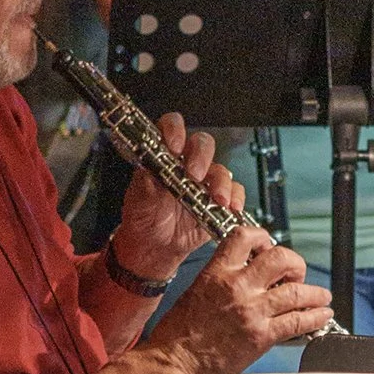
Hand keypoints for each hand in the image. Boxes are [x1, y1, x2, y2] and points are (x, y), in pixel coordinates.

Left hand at [118, 115, 236, 283]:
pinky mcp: (218, 200)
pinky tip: (230, 207)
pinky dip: (236, 199)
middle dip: (202, 157)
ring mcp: (205, 181)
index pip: (171, 127)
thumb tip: (151, 165)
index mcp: (164, 155)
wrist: (155, 246)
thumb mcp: (138, 197)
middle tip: (195, 175)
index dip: (175, 130)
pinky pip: (235, 192)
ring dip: (221, 183)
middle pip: (202, 144)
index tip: (173, 146)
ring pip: (221, 169)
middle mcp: (186, 163)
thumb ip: (145, 179)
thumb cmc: (144, 216)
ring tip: (217, 199)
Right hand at [150, 224, 334, 373]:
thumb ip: (222, 281)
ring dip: (315, 293)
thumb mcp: (196, 292)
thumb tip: (246, 278)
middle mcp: (237, 287)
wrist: (174, 362)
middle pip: (280, 259)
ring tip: (321, 296)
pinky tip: (322, 316)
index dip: (264, 238)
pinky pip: (297, 322)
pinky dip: (315, 318)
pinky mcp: (261, 336)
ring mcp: (252, 311)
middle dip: (296, 264)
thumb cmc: (178, 334)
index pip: (245, 238)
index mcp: (217, 272)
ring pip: (296, 292)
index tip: (270, 246)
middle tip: (297, 274)